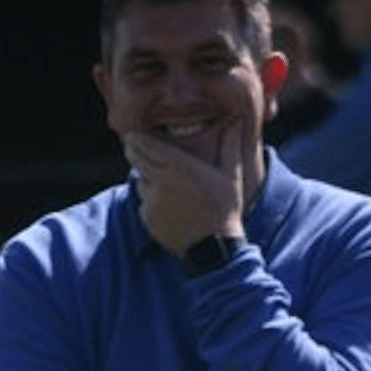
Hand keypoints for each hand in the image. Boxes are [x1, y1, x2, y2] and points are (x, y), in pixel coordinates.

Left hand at [124, 120, 244, 257]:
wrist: (214, 249)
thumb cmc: (225, 209)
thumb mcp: (231, 175)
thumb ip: (229, 145)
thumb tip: (236, 120)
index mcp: (178, 166)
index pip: (144, 144)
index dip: (137, 137)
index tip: (136, 133)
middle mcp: (160, 181)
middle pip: (134, 157)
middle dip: (134, 150)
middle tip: (137, 146)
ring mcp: (151, 201)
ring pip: (139, 180)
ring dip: (146, 177)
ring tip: (165, 182)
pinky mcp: (147, 218)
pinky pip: (144, 202)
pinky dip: (151, 200)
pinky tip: (170, 205)